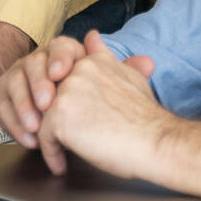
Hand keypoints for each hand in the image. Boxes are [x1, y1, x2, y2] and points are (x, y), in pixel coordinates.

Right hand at [0, 33, 87, 148]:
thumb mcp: (97, 83)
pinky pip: (3, 107)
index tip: (60, 75)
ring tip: (36, 127)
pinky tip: (30, 139)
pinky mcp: (3, 96)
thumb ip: (98, 59)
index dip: (59, 58)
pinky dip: (15, 125)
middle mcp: (37, 61)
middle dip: (39, 84)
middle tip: (46, 105)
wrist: (69, 124)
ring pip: (14, 84)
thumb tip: (94, 36)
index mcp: (62, 54)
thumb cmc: (86, 103)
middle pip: (34, 63)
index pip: (60, 46)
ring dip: (24, 107)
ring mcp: (17, 76)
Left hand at [32, 31, 162, 178]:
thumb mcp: (128, 77)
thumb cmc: (146, 119)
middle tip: (63, 136)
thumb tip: (91, 36)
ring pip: (42, 115)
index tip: (71, 113)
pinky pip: (43, 137)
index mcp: (92, 61)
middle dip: (51, 116)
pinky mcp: (58, 116)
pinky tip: (61, 164)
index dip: (62, 94)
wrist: (157, 142)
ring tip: (60, 150)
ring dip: (48, 135)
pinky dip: (50, 153)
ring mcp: (66, 92)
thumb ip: (103, 57)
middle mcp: (76, 71)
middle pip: (49, 94)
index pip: (62, 70)